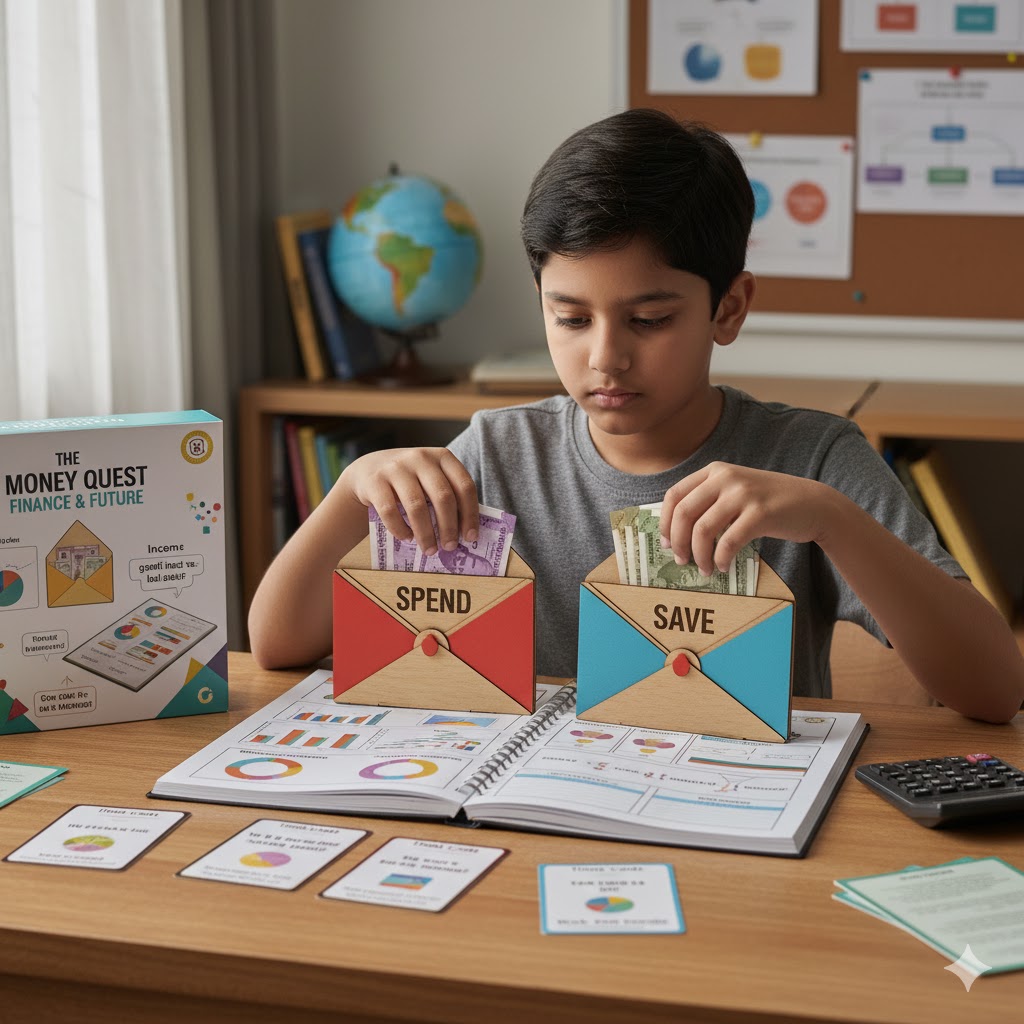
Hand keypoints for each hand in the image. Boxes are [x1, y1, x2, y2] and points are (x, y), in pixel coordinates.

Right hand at [344, 447, 478, 555]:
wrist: (368, 470)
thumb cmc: (409, 480)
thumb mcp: (431, 478)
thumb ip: (448, 495)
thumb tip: (466, 533)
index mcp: (442, 457)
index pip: (464, 486)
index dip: (470, 514)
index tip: (470, 537)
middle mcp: (420, 457)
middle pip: (443, 496)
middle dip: (449, 527)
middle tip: (449, 547)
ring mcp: (396, 467)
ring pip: (417, 506)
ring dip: (426, 534)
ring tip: (429, 550)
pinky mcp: (375, 481)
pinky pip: (390, 511)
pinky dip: (400, 529)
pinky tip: (406, 538)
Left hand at [660, 462, 835, 573]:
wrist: (814, 503)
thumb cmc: (769, 502)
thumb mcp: (736, 489)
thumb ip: (709, 500)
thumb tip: (675, 532)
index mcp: (715, 471)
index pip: (675, 495)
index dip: (665, 522)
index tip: (667, 543)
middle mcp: (726, 478)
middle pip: (684, 514)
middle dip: (678, 542)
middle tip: (682, 561)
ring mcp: (743, 494)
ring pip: (703, 530)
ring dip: (699, 555)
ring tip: (705, 569)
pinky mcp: (760, 513)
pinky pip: (728, 542)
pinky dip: (721, 559)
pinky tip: (724, 566)